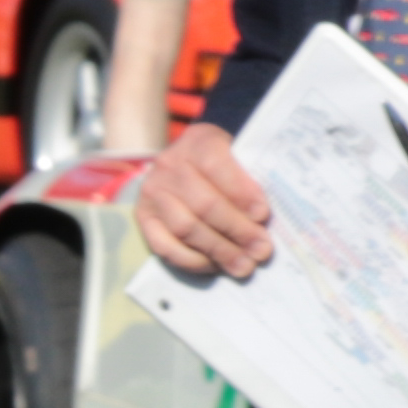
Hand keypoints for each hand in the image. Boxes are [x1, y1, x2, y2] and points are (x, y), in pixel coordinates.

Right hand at [130, 121, 275, 280]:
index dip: (240, 193)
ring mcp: (152, 192)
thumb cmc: (224, 163)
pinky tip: (215, 265)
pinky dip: (193, 261)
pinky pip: (166, 247)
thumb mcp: (239, 157)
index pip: (217, 167)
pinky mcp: (144, 218)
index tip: (262, 215)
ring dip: (218, 250)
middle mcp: (169, 164)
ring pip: (186, 228)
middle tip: (260, 250)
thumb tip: (259, 220)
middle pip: (204, 204)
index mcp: (198, 142)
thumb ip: (250, 179)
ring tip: (243, 264)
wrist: (189, 162)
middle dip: (236, 230)